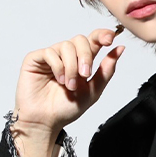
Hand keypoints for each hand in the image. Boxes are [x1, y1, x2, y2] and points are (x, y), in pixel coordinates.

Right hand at [12, 29, 124, 156]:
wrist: (47, 121)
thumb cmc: (67, 108)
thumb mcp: (93, 91)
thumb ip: (106, 70)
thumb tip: (120, 49)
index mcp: (82, 61)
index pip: (93, 40)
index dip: (102, 35)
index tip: (110, 39)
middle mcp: (67, 56)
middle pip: (81, 40)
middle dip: (86, 56)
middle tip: (85, 75)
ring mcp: (52, 56)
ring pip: (66, 45)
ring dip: (71, 66)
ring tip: (69, 85)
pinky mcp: (36, 59)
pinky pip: (50, 52)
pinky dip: (57, 66)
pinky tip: (58, 80)